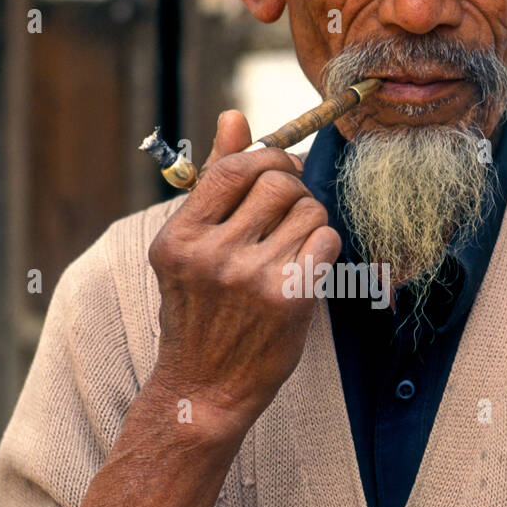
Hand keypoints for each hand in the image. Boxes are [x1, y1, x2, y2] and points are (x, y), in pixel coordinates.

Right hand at [146, 110, 340, 434]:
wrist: (204, 389)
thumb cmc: (201, 314)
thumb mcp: (190, 248)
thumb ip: (213, 182)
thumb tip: (234, 117)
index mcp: (181, 236)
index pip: (235, 167)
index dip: (268, 161)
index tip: (278, 173)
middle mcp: (212, 253)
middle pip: (279, 182)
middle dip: (294, 189)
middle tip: (291, 211)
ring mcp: (250, 276)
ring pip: (309, 210)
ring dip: (311, 221)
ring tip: (294, 246)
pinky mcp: (288, 297)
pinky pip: (326, 242)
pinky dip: (323, 249)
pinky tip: (306, 268)